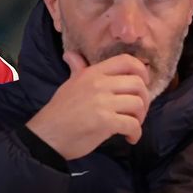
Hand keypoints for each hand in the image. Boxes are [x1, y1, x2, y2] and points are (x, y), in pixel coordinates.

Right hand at [26, 51, 150, 159]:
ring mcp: (102, 102)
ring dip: (140, 118)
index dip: (142, 71)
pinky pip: (133, 124)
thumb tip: (71, 55)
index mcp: (92, 73)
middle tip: (137, 112)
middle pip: (138, 84)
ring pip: (138, 104)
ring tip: (132, 126)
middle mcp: (99, 84)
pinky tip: (130, 138)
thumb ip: (77, 69)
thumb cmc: (59, 111)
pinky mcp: (105, 121)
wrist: (47, 134)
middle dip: (144, 100)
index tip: (143, 83)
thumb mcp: (69, 84)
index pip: (127, 61)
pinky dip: (136, 133)